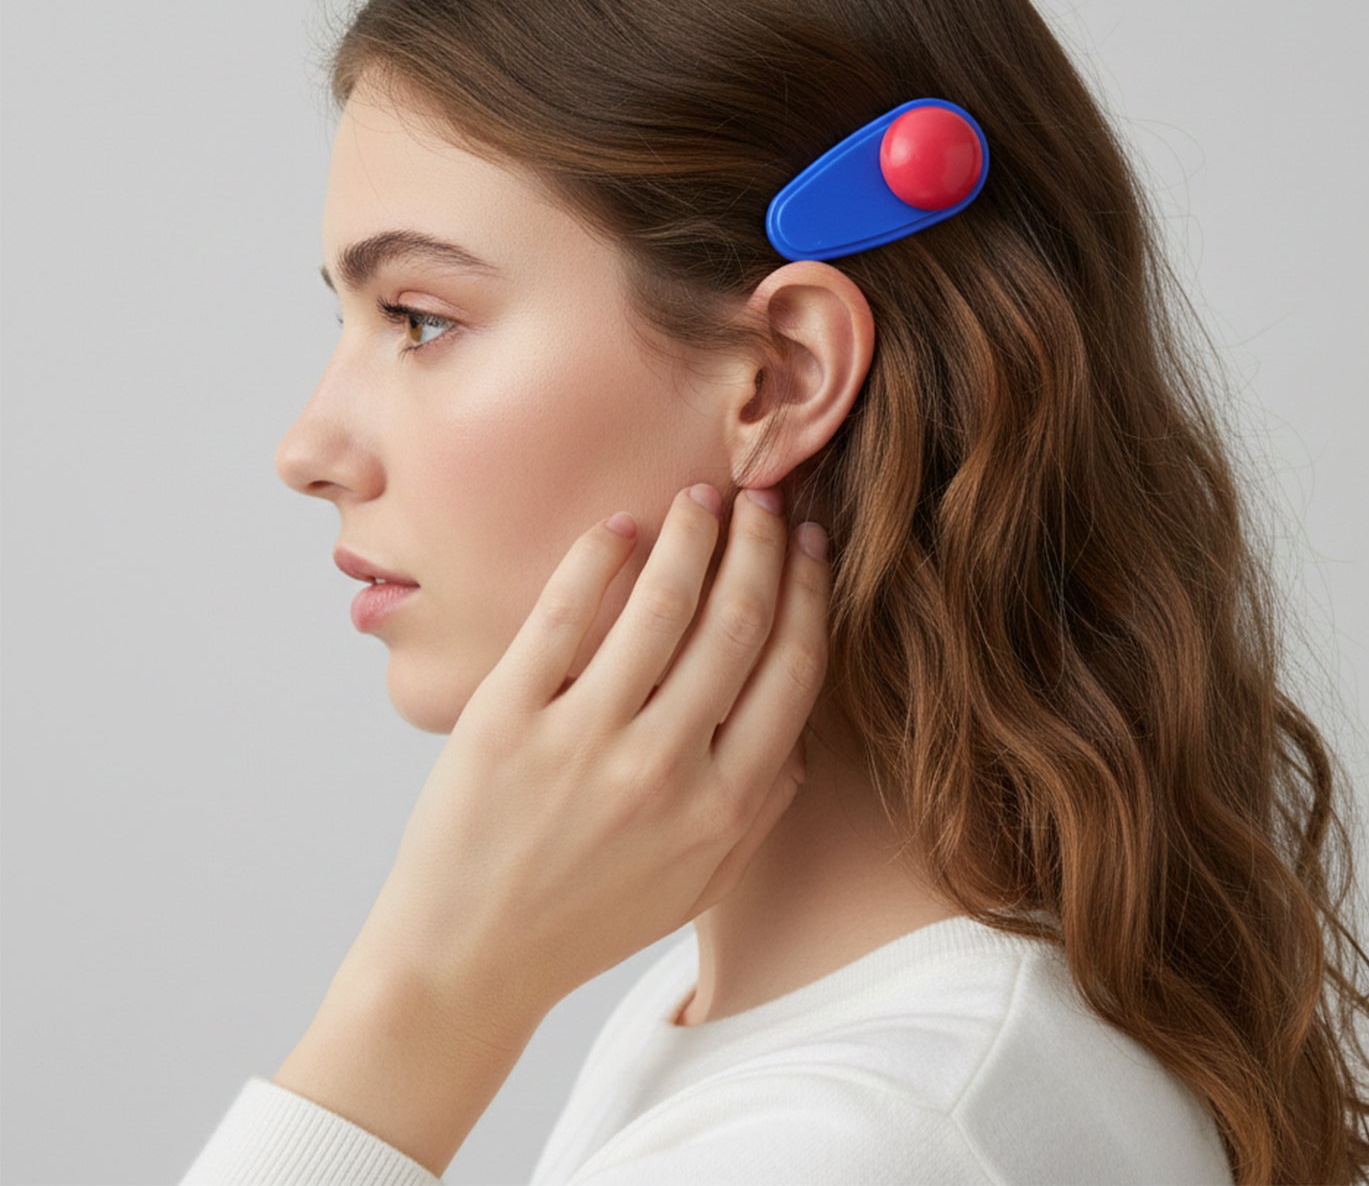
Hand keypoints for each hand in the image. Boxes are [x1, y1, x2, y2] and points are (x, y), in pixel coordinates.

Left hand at [340, 483, 829, 1056]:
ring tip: (702, 497)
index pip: (791, 670)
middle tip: (763, 498)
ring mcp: (584, 739)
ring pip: (662, 604)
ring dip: (693, 534)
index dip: (810, 592)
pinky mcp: (507, 718)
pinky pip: (563, 613)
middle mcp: (664, 767)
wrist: (466, 960)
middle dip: (761, 544)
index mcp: (722, 806)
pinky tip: (622, 526)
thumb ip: (758, 812)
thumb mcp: (697, 886)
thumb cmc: (586, 920)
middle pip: (737, 621)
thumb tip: (800, 736)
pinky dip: (599, 556)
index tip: (812, 544)